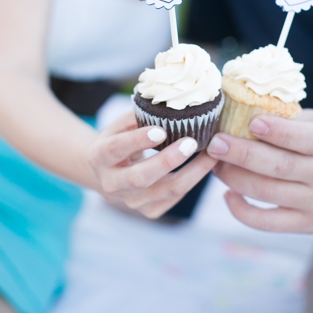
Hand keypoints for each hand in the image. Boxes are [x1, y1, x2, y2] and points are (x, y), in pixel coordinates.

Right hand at [86, 111, 216, 217]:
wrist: (111, 172)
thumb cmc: (121, 139)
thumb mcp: (121, 125)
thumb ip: (139, 115)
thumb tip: (170, 101)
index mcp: (99, 157)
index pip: (116, 149)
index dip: (137, 140)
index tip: (160, 130)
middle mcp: (112, 183)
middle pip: (140, 177)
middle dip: (168, 161)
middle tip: (191, 143)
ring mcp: (131, 201)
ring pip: (166, 190)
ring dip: (194, 171)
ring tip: (213, 152)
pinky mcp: (150, 210)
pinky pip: (177, 196)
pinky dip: (196, 179)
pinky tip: (210, 163)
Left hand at [206, 109, 312, 232]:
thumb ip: (299, 121)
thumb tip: (252, 109)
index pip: (305, 139)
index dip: (278, 131)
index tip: (252, 120)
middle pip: (279, 167)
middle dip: (242, 154)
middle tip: (215, 142)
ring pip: (268, 193)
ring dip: (235, 178)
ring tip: (215, 163)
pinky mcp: (306, 224)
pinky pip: (268, 223)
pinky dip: (242, 211)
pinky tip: (228, 194)